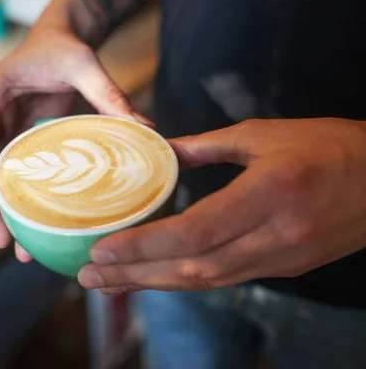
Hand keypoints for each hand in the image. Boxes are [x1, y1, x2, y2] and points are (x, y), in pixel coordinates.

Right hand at [0, 28, 152, 261]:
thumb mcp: (84, 64)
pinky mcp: (19, 138)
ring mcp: (2, 129)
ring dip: (4, 210)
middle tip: (0, 241)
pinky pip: (15, 172)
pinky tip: (35, 225)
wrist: (61, 37)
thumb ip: (109, 94)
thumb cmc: (65, 45)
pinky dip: (22, 198)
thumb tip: (146, 129)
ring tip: (17, 248)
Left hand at [78, 118, 365, 292]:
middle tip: (89, 276)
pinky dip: (184, 281)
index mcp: (267, 195)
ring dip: (153, 284)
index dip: (143, 247)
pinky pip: (224, 279)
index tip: (102, 249)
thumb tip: (163, 151)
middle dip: (135, 275)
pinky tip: (155, 278)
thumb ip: (208, 146)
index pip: (193, 233)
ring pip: (205, 282)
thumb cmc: (330, 147)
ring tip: (111, 284)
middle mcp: (273, 236)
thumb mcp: (265, 135)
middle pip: (192, 268)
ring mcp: (281, 258)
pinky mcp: (284, 267)